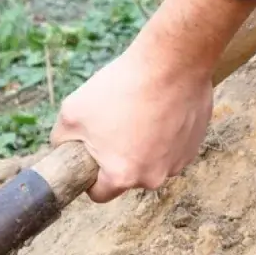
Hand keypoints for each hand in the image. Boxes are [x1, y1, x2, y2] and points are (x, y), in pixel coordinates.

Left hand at [49, 0, 255, 202]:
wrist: (172, 61)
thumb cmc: (121, 88)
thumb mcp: (72, 113)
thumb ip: (62, 140)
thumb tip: (63, 150)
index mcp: (122, 177)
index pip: (98, 194)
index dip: (89, 176)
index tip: (89, 155)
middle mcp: (153, 177)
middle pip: (125, 178)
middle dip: (115, 158)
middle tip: (113, 126)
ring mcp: (177, 163)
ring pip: (149, 163)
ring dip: (141, 147)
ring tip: (137, 114)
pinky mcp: (194, 146)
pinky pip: (169, 149)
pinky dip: (162, 136)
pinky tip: (157, 111)